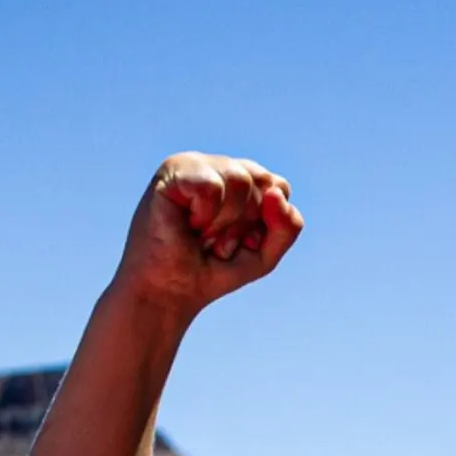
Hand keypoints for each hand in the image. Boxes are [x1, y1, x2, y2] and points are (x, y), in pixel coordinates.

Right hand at [113, 152, 303, 315]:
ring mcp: (196, 164)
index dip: (266, 223)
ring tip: (201, 233)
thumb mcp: (265, 254)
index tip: (240, 244)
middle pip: (263, 182)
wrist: (168, 291)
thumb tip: (276, 192)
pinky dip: (205, 216)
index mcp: (242, 180)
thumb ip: (287, 226)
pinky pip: (212, 186)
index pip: (279, 187)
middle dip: (245, 224)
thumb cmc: (212, 270)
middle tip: (215, 241)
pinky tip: (186, 223)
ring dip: (224, 221)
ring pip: (240, 180)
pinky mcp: (172, 169)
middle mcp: (219, 166)